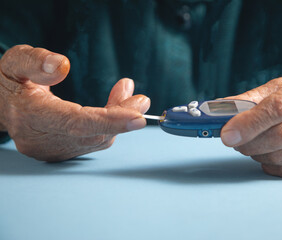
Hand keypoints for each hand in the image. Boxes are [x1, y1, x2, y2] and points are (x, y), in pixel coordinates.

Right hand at [0, 45, 149, 160]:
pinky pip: (93, 141)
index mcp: (30, 116)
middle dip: (122, 117)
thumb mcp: (14, 62)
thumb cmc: (9, 82)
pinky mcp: (61, 152)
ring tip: (130, 94)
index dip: (109, 121)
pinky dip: (109, 125)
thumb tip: (64, 65)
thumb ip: (35, 61)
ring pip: (97, 140)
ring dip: (118, 119)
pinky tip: (116, 107)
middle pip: (93, 134)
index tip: (138, 117)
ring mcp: (52, 150)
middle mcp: (42, 140)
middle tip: (142, 100)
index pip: (75, 123)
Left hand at [221, 70, 281, 177]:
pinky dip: (271, 164)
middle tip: (233, 140)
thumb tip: (219, 111)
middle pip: (281, 136)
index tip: (226, 133)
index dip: (249, 123)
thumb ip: (250, 99)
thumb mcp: (280, 87)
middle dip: (249, 142)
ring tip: (253, 143)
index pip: (278, 107)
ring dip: (257, 153)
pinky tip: (269, 153)